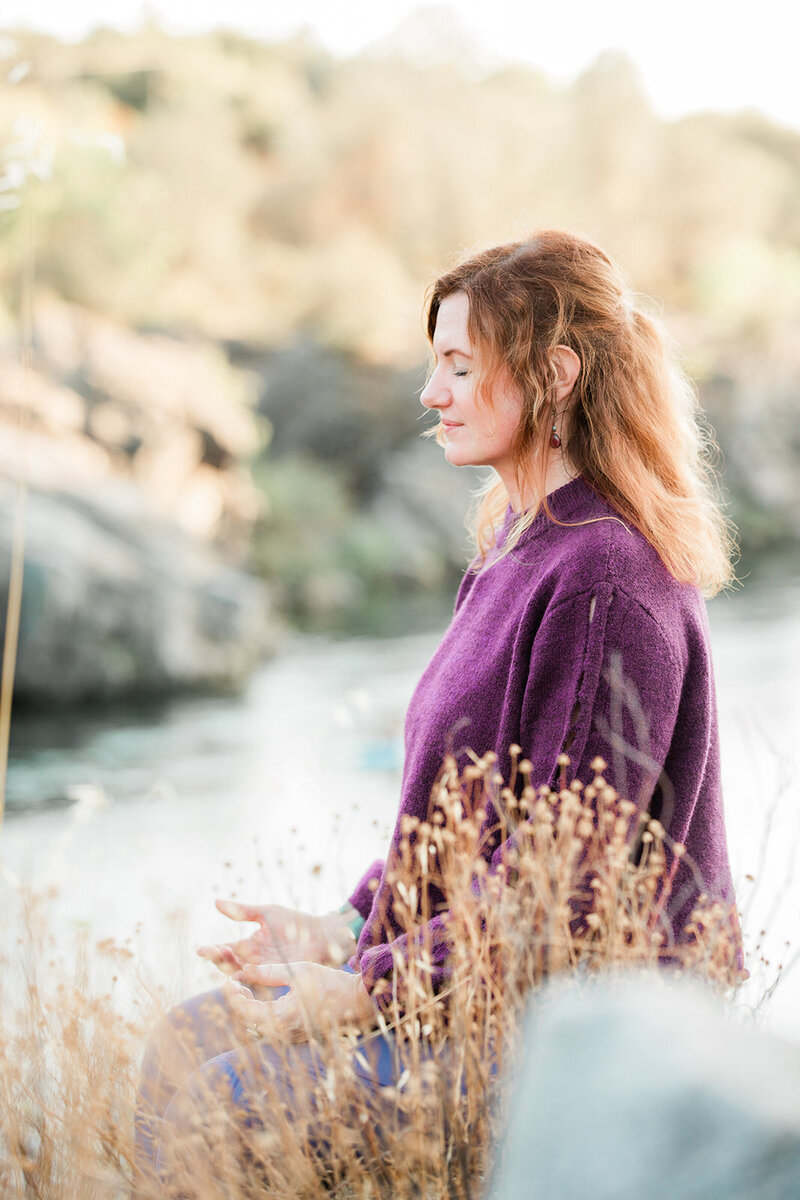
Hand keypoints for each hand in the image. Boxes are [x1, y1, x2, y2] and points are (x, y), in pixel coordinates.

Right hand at [197, 900, 356, 974]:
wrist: (320, 934)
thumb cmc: (294, 922)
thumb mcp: (265, 913)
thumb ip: (242, 911)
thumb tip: (215, 902)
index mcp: (248, 945)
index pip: (225, 949)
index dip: (212, 950)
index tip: (200, 950)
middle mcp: (252, 961)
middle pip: (228, 964)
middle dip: (217, 959)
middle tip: (212, 952)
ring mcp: (263, 971)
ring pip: (239, 974)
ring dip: (229, 968)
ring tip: (225, 959)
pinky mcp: (274, 978)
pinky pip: (257, 983)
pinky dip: (246, 981)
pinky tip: (239, 976)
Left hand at [224, 963, 375, 1043]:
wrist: (357, 1002)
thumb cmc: (329, 983)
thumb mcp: (297, 971)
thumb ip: (269, 972)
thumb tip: (246, 969)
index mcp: (280, 1018)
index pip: (243, 1010)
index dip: (231, 994)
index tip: (228, 979)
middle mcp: (282, 1033)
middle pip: (248, 1021)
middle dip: (238, 1001)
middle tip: (234, 983)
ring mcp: (290, 1038)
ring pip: (258, 1026)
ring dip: (249, 1008)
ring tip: (246, 989)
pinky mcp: (297, 1036)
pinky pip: (271, 1028)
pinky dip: (262, 1014)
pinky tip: (263, 999)